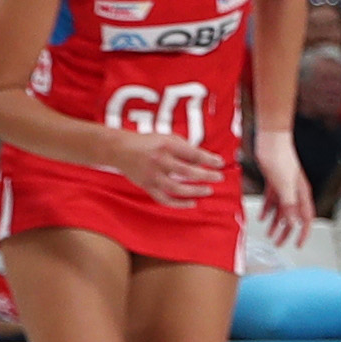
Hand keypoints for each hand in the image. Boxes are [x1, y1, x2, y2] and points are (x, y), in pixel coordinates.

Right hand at [104, 127, 225, 207]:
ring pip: (176, 188)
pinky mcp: (147, 186)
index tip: (220, 163)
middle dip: (206, 175)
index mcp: (167, 145)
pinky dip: (179, 204)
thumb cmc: (148, 142)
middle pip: (187, 171)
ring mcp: (152, 176)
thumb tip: (205, 158)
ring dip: (195, 191)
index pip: (192, 154)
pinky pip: (164, 199)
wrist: (120, 149)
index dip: (208, 159)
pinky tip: (192, 203)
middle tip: (219, 177)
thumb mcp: (167, 137)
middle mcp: (159, 161)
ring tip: (208, 190)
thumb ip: (184, 147)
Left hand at [253, 128, 309, 234]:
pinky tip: (261, 216)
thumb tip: (293, 223)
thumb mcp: (284, 185)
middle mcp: (295, 190)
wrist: (270, 138)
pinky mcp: (274, 180)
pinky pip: (272, 200)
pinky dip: (267, 209)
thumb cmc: (280, 157)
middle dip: (286, 231)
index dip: (303, 232)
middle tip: (279, 243)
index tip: (298, 245)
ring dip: (276, 222)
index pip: (306, 217)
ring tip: (269, 233)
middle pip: (293, 216)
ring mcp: (285, 185)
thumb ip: (289, 205)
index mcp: (301, 192)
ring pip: (282, 209)